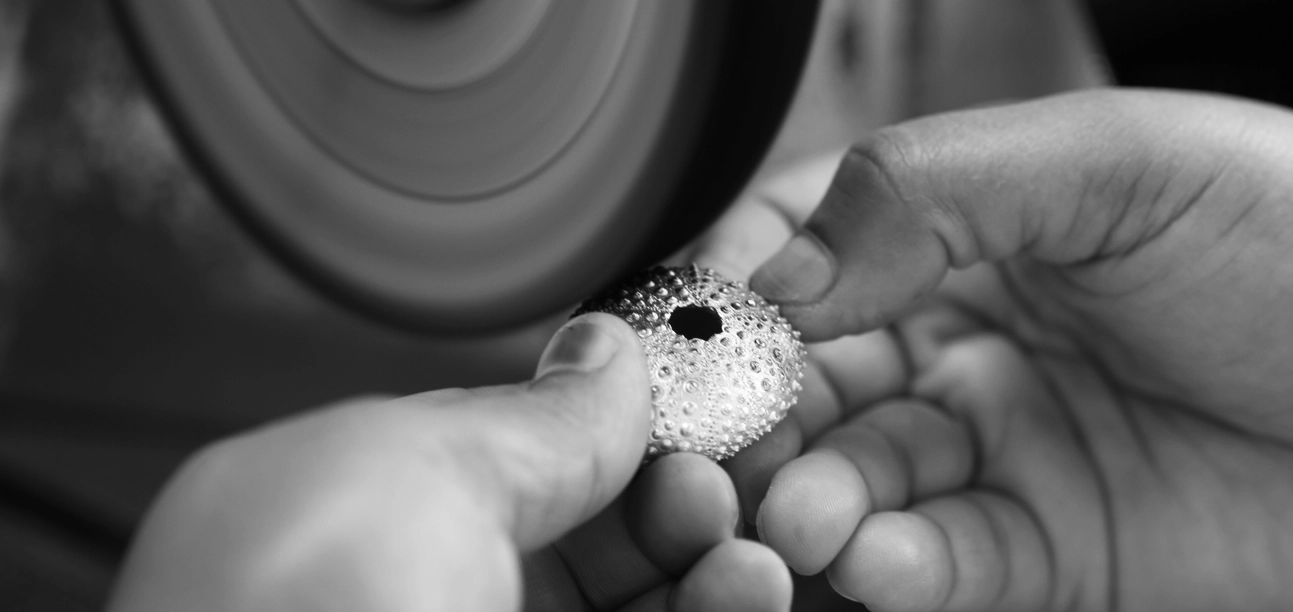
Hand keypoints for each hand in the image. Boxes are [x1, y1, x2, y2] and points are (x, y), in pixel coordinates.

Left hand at [106, 313, 790, 611]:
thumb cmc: (306, 610)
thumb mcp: (416, 467)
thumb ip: (531, 413)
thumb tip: (606, 352)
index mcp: (373, 516)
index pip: (523, 451)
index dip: (616, 423)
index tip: (691, 398)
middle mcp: (437, 592)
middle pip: (598, 535)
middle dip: (678, 495)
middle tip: (718, 479)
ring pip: (643, 605)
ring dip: (716, 565)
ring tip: (747, 547)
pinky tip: (750, 587)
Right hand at [700, 89, 1292, 610]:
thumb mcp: (1117, 162)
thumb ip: (933, 188)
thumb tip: (783, 270)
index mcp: (968, 232)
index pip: (803, 250)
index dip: (739, 283)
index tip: (698, 319)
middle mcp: (966, 342)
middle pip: (806, 382)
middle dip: (753, 414)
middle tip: (716, 446)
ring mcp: (1003, 453)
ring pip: (854, 484)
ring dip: (809, 501)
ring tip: (798, 513)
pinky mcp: (1049, 557)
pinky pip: (937, 567)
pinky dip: (890, 567)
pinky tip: (872, 554)